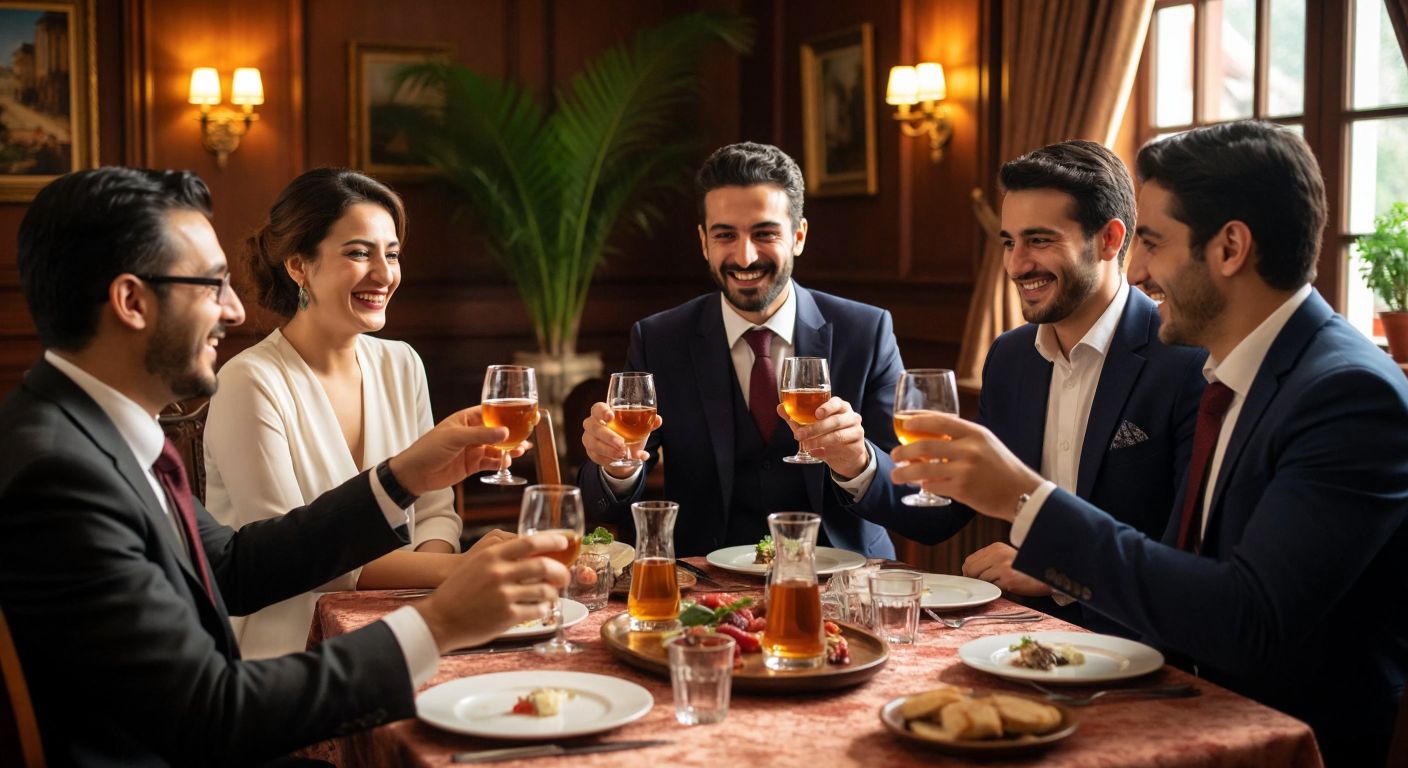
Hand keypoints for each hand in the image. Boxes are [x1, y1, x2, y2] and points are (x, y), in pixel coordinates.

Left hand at [387, 406, 527, 495]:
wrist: (415, 474)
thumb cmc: (429, 448)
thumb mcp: (456, 438)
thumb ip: (482, 434)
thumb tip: (506, 431)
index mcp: (466, 419)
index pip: (491, 411)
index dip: (508, 412)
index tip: (525, 412)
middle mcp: (471, 433)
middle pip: (498, 430)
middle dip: (514, 432)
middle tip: (530, 433)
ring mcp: (472, 449)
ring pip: (497, 447)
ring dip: (510, 449)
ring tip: (522, 450)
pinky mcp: (472, 465)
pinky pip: (491, 462)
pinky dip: (500, 462)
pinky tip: (507, 462)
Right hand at [414, 532, 571, 652]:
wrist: (440, 618)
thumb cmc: (459, 591)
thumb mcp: (477, 564)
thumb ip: (502, 556)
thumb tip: (531, 552)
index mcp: (492, 556)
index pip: (530, 542)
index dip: (551, 540)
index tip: (564, 542)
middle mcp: (499, 573)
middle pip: (543, 566)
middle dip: (560, 571)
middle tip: (565, 576)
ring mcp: (504, 595)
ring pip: (544, 590)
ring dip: (553, 593)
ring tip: (551, 595)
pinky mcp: (507, 616)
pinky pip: (537, 610)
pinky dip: (544, 609)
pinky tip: (541, 609)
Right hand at [581, 402, 661, 478]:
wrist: (624, 454)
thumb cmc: (629, 433)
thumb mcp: (640, 428)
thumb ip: (648, 423)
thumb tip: (658, 420)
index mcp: (603, 413)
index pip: (597, 409)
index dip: (602, 412)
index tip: (611, 416)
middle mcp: (592, 424)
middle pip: (594, 428)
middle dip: (608, 437)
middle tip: (621, 444)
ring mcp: (589, 439)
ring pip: (594, 444)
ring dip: (609, 450)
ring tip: (623, 454)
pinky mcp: (591, 453)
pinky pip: (597, 456)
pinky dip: (610, 459)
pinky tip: (620, 460)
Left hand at [776, 396, 869, 478]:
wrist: (846, 455)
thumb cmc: (827, 434)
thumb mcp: (811, 425)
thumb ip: (796, 417)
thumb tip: (780, 407)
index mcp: (840, 407)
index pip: (836, 403)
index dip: (827, 407)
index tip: (816, 414)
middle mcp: (851, 416)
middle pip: (834, 421)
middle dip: (815, 428)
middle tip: (799, 435)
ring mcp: (856, 431)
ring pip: (838, 435)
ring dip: (819, 441)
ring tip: (806, 446)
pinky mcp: (857, 446)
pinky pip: (841, 448)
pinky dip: (826, 451)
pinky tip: (816, 453)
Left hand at [888, 412, 1042, 520]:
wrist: (1021, 493)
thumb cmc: (1001, 466)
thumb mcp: (986, 442)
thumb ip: (963, 437)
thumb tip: (933, 433)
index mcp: (975, 433)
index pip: (940, 421)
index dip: (918, 421)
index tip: (904, 423)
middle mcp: (969, 449)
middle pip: (924, 446)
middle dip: (903, 451)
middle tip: (894, 454)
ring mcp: (964, 470)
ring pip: (923, 470)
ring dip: (904, 473)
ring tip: (896, 475)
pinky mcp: (962, 490)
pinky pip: (933, 486)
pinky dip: (923, 485)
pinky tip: (919, 485)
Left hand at [962, 542, 1050, 596]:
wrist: (1045, 576)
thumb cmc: (1023, 569)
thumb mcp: (1005, 558)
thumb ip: (988, 561)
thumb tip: (967, 572)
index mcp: (996, 547)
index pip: (969, 560)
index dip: (968, 572)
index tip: (974, 579)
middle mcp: (998, 554)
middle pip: (970, 570)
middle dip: (974, 580)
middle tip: (983, 585)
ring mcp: (1003, 566)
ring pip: (981, 580)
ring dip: (987, 585)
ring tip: (1000, 584)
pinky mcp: (1008, 579)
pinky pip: (993, 588)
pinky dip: (997, 590)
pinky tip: (1008, 586)